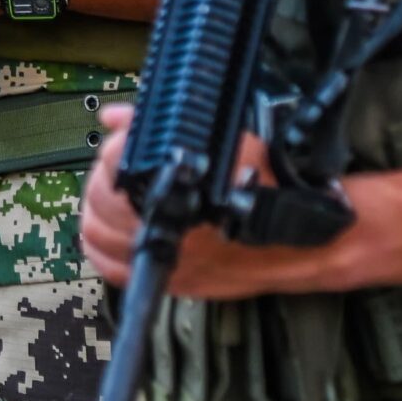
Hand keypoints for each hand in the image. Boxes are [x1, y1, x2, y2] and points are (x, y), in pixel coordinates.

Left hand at [80, 112, 345, 298]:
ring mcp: (169, 260)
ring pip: (99, 235)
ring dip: (97, 210)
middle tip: (117, 162)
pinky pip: (113, 270)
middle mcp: (170, 230)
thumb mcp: (222, 137)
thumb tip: (116, 118)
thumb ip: (164, 124)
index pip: (118, 164)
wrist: (304, 236)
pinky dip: (102, 248)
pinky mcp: (173, 282)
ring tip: (113, 193)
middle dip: (103, 175)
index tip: (124, 138)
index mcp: (181, 188)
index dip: (116, 146)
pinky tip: (110, 230)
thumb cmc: (268, 182)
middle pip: (101, 199)